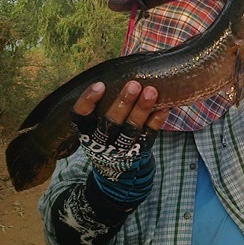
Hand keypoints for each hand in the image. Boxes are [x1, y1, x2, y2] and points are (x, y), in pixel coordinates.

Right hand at [70, 81, 168, 204]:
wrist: (118, 174)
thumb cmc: (108, 137)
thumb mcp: (96, 126)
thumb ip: (104, 104)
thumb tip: (122, 69)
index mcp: (87, 132)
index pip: (80, 117)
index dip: (88, 101)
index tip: (100, 85)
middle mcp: (102, 142)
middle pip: (110, 122)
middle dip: (123, 102)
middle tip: (134, 84)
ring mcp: (121, 149)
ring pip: (131, 129)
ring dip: (142, 110)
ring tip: (151, 91)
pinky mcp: (139, 152)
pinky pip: (148, 136)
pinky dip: (156, 121)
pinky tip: (163, 108)